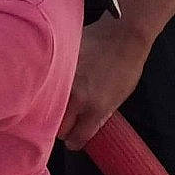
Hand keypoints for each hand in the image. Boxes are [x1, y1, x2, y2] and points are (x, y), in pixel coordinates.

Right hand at [58, 13, 150, 150]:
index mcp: (95, 108)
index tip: (75, 138)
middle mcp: (76, 97)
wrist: (122, 34)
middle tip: (68, 120)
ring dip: (54, 107)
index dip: (75, 140)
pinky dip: (51, 85)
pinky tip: (57, 82)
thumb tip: (85, 128)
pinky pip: (48, 82)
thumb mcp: (119, 97)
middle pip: (57, 126)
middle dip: (62, 127)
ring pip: (48, 106)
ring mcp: (64, 79)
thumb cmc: (127, 66)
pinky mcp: (57, 63)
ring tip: (60, 101)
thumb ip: (100, 116)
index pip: (75, 138)